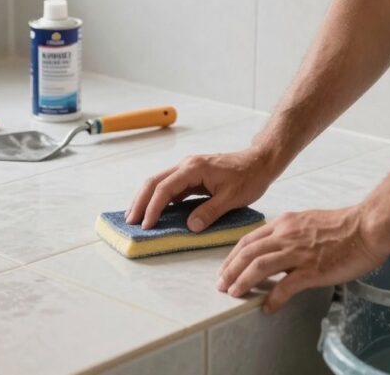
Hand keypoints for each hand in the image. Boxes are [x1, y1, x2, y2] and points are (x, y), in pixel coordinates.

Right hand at [126, 147, 277, 231]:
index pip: (165, 188)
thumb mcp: (232, 198)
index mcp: (193, 168)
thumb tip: (190, 227)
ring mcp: (188, 169)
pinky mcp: (191, 175)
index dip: (153, 207)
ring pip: (159, 182)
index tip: (147, 225)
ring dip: (146, 198)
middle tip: (130, 221)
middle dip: (140, 201)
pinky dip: (159, 198)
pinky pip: (170, 186)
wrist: (260, 162)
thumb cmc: (249, 177)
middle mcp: (186, 165)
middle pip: (154, 181)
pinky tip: (155, 210)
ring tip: (136, 217)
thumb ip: (210, 212)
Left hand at [217, 206, 385, 313]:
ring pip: (260, 266)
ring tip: (235, 293)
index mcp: (284, 223)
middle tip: (222, 285)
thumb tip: (278, 249)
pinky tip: (268, 307)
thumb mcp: (307, 221)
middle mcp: (286, 236)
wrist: (366, 227)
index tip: (226, 268)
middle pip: (248, 253)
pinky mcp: (311, 269)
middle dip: (230, 270)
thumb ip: (290, 233)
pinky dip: (273, 297)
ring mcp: (298, 253)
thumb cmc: (343, 226)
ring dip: (243, 281)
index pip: (250, 240)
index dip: (234, 256)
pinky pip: (286, 286)